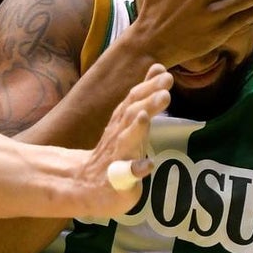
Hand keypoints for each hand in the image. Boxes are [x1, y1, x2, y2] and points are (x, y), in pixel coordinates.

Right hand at [76, 64, 171, 214]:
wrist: (87, 184)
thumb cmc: (116, 150)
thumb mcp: (129, 120)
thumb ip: (145, 96)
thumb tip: (159, 68)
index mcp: (122, 121)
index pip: (134, 99)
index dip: (148, 86)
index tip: (164, 73)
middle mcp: (118, 135)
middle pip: (130, 115)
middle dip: (147, 102)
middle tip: (165, 90)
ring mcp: (116, 157)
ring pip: (126, 140)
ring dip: (136, 128)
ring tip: (146, 116)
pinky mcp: (117, 180)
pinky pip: (125, 175)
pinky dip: (136, 169)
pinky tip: (148, 165)